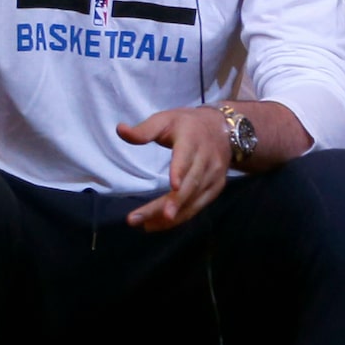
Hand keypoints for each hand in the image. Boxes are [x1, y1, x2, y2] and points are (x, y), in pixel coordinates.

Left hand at [121, 106, 237, 231]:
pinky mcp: (217, 187)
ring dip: (171, 216)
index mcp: (192, 139)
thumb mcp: (166, 119)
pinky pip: (198, 205)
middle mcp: (207, 159)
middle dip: (167, 204)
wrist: (224, 128)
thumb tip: (120, 130)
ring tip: (146, 225)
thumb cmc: (187, 124)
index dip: (180, 171)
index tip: (173, 187)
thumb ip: (144, 130)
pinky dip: (181, 217)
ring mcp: (214, 175)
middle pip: (187, 185)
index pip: (186, 157)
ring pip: (193, 199)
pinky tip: (162, 223)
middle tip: (142, 220)